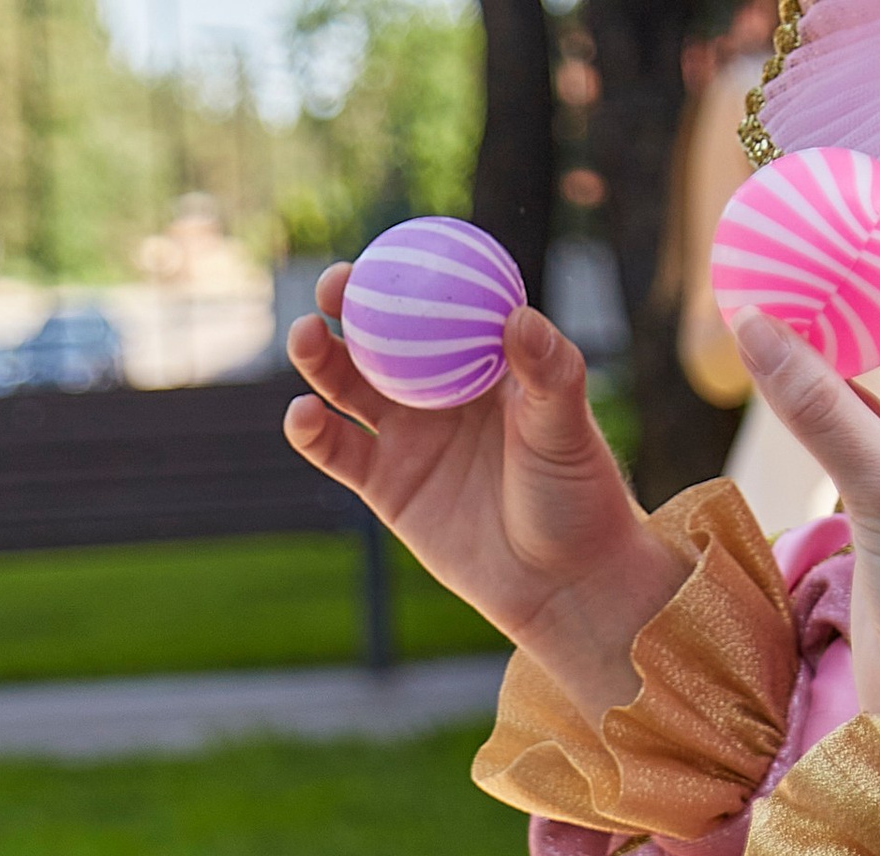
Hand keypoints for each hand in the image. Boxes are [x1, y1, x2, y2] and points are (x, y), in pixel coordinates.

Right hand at [286, 272, 682, 711]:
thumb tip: (518, 317)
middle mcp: (439, 393)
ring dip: (321, 360)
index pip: (437, 305)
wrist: (559, 582)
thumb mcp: (567, 427)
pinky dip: (314, 432)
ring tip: (306, 338)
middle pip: (382, 338)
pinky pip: (341, 453)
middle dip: (351, 305)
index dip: (407, 274)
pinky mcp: (385, 487)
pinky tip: (302, 414)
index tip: (386, 250)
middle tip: (333, 286)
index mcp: (483, 363)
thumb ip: (548, 370)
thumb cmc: (577, 497)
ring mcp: (408, 438)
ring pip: (351, 388)